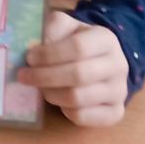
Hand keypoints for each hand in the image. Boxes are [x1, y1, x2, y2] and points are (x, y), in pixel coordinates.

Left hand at [17, 11, 129, 126]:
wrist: (102, 62)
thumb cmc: (77, 41)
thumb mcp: (66, 26)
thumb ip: (52, 28)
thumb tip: (37, 45)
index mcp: (106, 39)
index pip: (78, 48)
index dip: (49, 54)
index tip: (29, 57)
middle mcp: (118, 66)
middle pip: (78, 75)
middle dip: (45, 76)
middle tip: (24, 76)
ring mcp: (119, 92)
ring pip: (79, 98)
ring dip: (51, 93)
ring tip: (39, 86)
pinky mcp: (116, 113)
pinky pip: (83, 117)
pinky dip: (64, 110)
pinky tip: (57, 98)